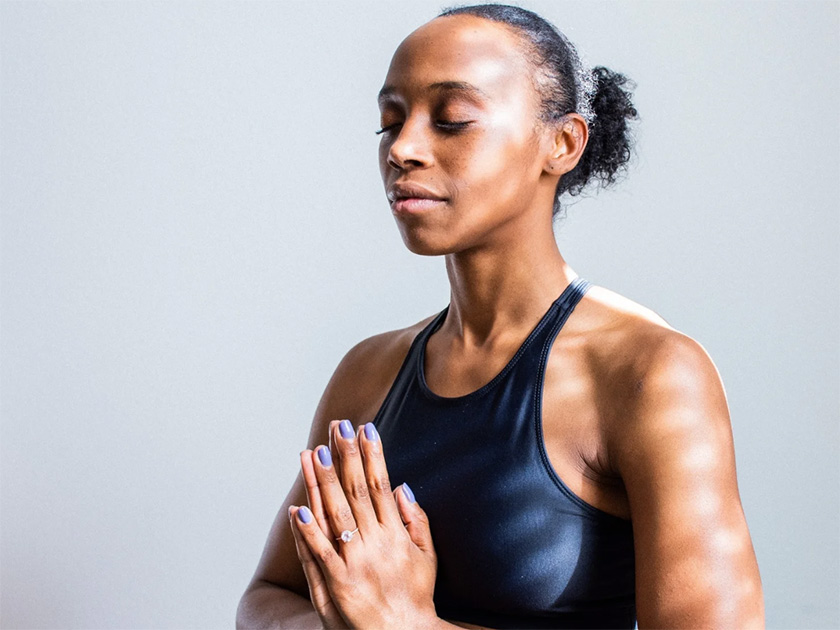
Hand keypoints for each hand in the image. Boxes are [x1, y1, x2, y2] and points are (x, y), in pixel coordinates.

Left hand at [288, 420, 438, 629]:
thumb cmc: (416, 597)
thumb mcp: (428, 556)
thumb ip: (417, 521)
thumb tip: (402, 487)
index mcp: (396, 533)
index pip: (380, 484)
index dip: (372, 454)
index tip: (364, 427)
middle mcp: (377, 543)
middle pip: (356, 491)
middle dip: (346, 456)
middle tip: (337, 426)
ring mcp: (356, 563)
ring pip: (336, 515)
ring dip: (324, 482)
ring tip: (314, 453)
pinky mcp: (339, 585)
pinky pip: (320, 555)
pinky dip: (309, 532)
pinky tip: (298, 509)